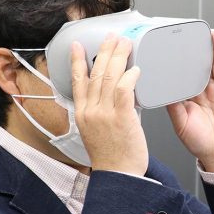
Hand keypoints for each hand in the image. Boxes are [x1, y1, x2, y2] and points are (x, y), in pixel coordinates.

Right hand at [71, 33, 148, 175]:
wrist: (117, 176)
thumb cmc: (110, 157)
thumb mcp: (94, 132)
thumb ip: (98, 112)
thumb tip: (111, 94)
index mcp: (82, 114)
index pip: (77, 81)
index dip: (77, 60)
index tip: (78, 46)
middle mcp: (91, 111)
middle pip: (95, 73)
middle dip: (104, 51)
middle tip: (112, 37)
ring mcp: (105, 114)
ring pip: (110, 77)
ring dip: (118, 56)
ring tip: (126, 43)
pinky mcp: (122, 118)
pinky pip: (125, 90)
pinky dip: (130, 76)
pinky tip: (136, 68)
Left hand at [166, 29, 213, 171]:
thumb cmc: (197, 140)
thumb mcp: (180, 122)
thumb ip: (173, 106)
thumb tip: (162, 91)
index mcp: (191, 92)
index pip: (186, 70)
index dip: (182, 58)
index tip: (172, 46)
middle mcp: (207, 88)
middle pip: (204, 62)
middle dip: (200, 47)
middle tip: (193, 32)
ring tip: (212, 37)